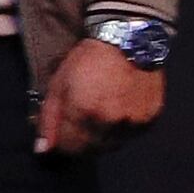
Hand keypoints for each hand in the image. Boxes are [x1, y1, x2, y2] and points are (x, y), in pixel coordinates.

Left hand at [37, 36, 163, 157]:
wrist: (129, 42)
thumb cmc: (88, 61)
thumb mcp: (58, 85)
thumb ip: (49, 119)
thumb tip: (42, 150)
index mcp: (83, 112)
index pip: (68, 147)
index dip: (61, 145)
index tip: (59, 139)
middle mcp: (110, 121)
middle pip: (90, 150)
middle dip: (79, 143)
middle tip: (77, 128)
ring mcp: (133, 122)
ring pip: (111, 146)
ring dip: (101, 139)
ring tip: (97, 117)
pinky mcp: (151, 119)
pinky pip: (131, 136)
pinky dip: (121, 131)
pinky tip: (116, 113)